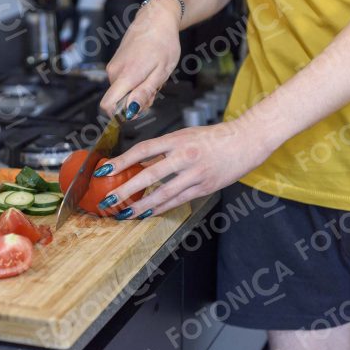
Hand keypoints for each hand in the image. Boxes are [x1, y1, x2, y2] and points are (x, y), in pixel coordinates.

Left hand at [94, 120, 273, 218]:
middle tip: (109, 199)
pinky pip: (178, 200)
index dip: (121, 161)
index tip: (103, 170)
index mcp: (177, 139)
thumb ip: (161, 150)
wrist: (245, 141)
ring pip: (163, 193)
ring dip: (141, 205)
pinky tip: (147, 214)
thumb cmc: (212, 138)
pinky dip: (161, 208)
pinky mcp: (205, 187)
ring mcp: (196, 173)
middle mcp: (185, 156)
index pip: (142, 150)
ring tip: (124, 212)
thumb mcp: (183, 136)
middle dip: (126, 189)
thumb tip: (136, 161)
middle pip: (149, 174)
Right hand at [100, 0, 182, 118]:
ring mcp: (113, 67)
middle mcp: (114, 72)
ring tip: (152, 76)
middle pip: (119, 101)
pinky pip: (122, 82)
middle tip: (154, 88)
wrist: (156, 18)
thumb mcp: (161, 72)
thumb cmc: (163, 42)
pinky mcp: (114, 63)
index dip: (120, 114)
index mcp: (126, 75)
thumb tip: (130, 111)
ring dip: (138, 90)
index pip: (107, 105)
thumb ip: (144, 93)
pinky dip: (135, 82)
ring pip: (122, 92)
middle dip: (136, 101)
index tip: (137, 110)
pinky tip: (147, 70)